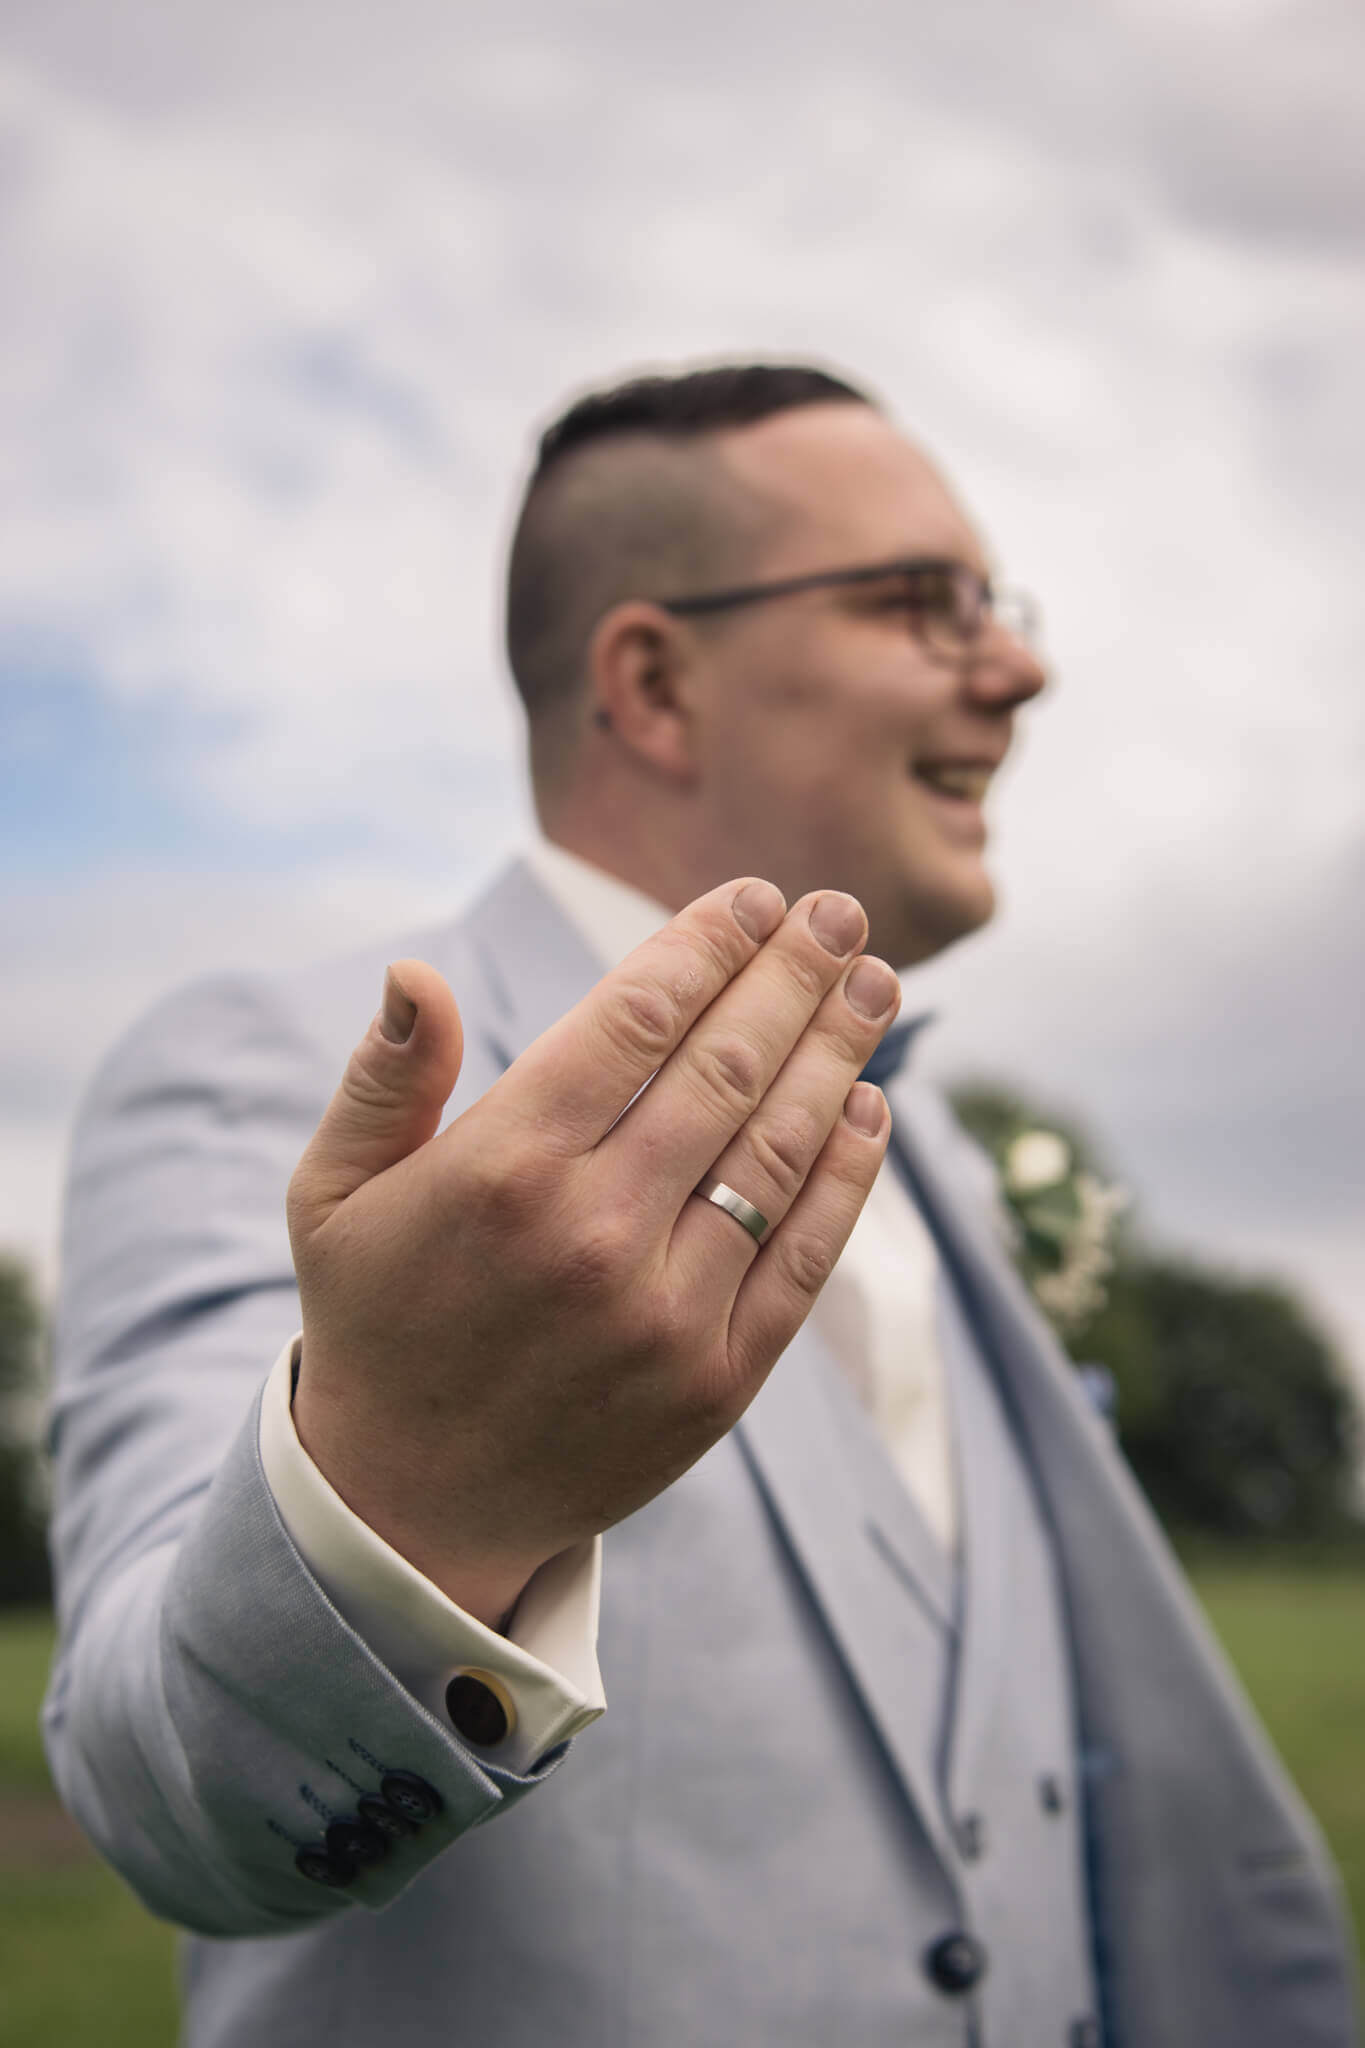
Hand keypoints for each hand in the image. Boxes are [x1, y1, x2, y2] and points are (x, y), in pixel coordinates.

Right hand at [286, 879, 899, 1626]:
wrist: (412, 1508)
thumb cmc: (377, 1320)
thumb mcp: (334, 1196)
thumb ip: (384, 1080)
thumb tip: (419, 973)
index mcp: (500, 1169)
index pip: (636, 1019)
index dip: (707, 944)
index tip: (754, 899)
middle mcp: (593, 1233)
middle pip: (726, 1068)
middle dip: (793, 976)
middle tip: (838, 915)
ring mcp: (665, 1312)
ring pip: (778, 1151)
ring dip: (838, 1055)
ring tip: (874, 987)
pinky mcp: (717, 1381)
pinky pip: (804, 1256)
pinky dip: (845, 1174)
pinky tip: (867, 1107)